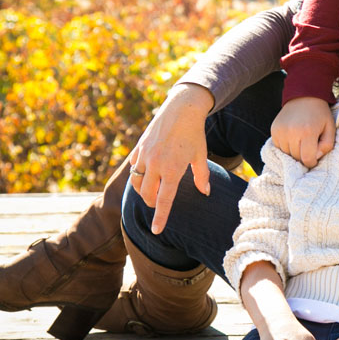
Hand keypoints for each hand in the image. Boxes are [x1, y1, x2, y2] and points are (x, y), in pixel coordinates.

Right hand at [128, 83, 213, 233]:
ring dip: (143, 191)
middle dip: (152, 204)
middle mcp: (155, 164)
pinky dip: (138, 175)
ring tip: (152, 191)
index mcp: (173, 169)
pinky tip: (146, 174)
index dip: (160, 217)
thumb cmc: (194, 133)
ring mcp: (144, 156)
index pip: (164, 200)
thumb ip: (202, 176)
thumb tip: (205, 192)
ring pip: (137, 183)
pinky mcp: (138, 148)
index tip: (156, 231)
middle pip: (147, 195)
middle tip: (159, 204)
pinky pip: (133, 168)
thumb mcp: (201, 155)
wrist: (181, 109)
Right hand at [271, 97, 334, 167]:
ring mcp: (281, 131)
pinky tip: (293, 137)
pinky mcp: (274, 130)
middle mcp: (292, 132)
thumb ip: (327, 146)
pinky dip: (286, 146)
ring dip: (294, 151)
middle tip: (309, 146)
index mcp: (308, 132)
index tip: (315, 158)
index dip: (312, 162)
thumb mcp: (330, 128)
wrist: (304, 95)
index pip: (307, 159)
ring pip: (287, 153)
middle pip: (296, 157)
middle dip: (304, 156)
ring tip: (301, 141)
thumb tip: (315, 157)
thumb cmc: (319, 113)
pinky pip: (279, 147)